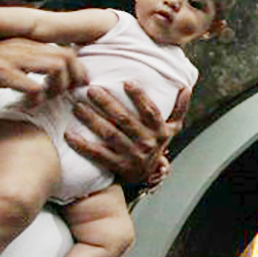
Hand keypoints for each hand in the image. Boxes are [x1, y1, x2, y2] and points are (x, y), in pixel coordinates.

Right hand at [0, 39, 86, 101]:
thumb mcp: (8, 65)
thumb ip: (30, 65)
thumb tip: (57, 77)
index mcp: (25, 42)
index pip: (66, 51)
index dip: (78, 70)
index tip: (76, 86)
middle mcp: (20, 44)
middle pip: (66, 57)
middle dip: (70, 79)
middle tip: (60, 95)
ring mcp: (10, 55)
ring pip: (55, 67)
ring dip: (56, 87)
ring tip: (45, 99)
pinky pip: (32, 85)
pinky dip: (37, 98)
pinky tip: (29, 105)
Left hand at [66, 82, 190, 183]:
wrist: (147, 174)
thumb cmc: (156, 144)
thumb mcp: (173, 128)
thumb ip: (179, 108)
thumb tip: (187, 87)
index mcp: (160, 131)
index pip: (150, 111)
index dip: (140, 97)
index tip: (127, 82)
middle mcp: (147, 143)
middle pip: (125, 121)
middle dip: (108, 104)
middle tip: (92, 90)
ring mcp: (132, 155)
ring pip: (110, 135)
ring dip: (93, 120)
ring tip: (78, 107)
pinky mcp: (117, 166)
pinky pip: (98, 155)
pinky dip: (83, 145)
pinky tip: (69, 135)